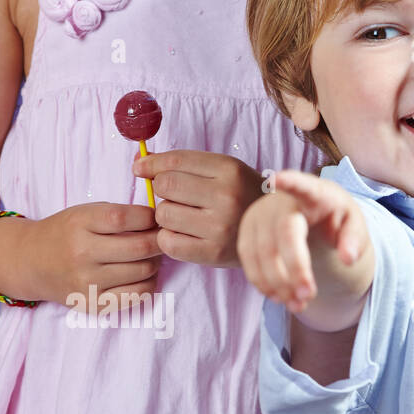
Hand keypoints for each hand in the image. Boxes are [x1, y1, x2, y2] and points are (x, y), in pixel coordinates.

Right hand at [21, 202, 161, 306]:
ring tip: (151, 255)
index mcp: (80, 224)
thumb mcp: (84, 213)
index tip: (154, 217)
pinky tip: (142, 273)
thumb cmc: (65, 233)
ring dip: (155, 261)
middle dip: (159, 240)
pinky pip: (137, 295)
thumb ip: (118, 214)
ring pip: (143, 271)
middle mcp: (82, 254)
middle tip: (162, 237)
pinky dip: (149, 282)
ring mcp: (87, 282)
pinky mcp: (94, 304)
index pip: (125, 218)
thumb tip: (160, 223)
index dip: (149, 217)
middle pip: (140, 247)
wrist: (32, 263)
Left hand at [133, 150, 262, 267]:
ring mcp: (219, 226)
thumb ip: (184, 164)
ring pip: (163, 214)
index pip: (175, 161)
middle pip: (165, 186)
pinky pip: (168, 242)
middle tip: (174, 196)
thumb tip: (139, 164)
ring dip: (165, 214)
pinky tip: (182, 233)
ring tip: (183, 216)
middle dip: (161, 189)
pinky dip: (167, 237)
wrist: (274, 228)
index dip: (150, 164)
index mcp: (229, 170)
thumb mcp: (222, 170)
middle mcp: (226, 196)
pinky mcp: (212, 252)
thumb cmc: (241, 195)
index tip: (140, 168)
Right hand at [237, 169, 366, 314]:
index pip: (302, 186)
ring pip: (262, 252)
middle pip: (283, 234)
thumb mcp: (353, 225)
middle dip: (295, 268)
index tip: (275, 179)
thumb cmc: (333, 217)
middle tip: (308, 296)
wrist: (308, 212)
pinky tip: (278, 296)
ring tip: (297, 304)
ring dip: (277, 283)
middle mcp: (281, 200)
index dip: (289, 182)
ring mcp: (259, 215)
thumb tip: (349, 259)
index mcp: (314, 193)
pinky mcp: (246, 231)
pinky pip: (248, 260)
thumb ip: (355, 239)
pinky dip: (262, 282)